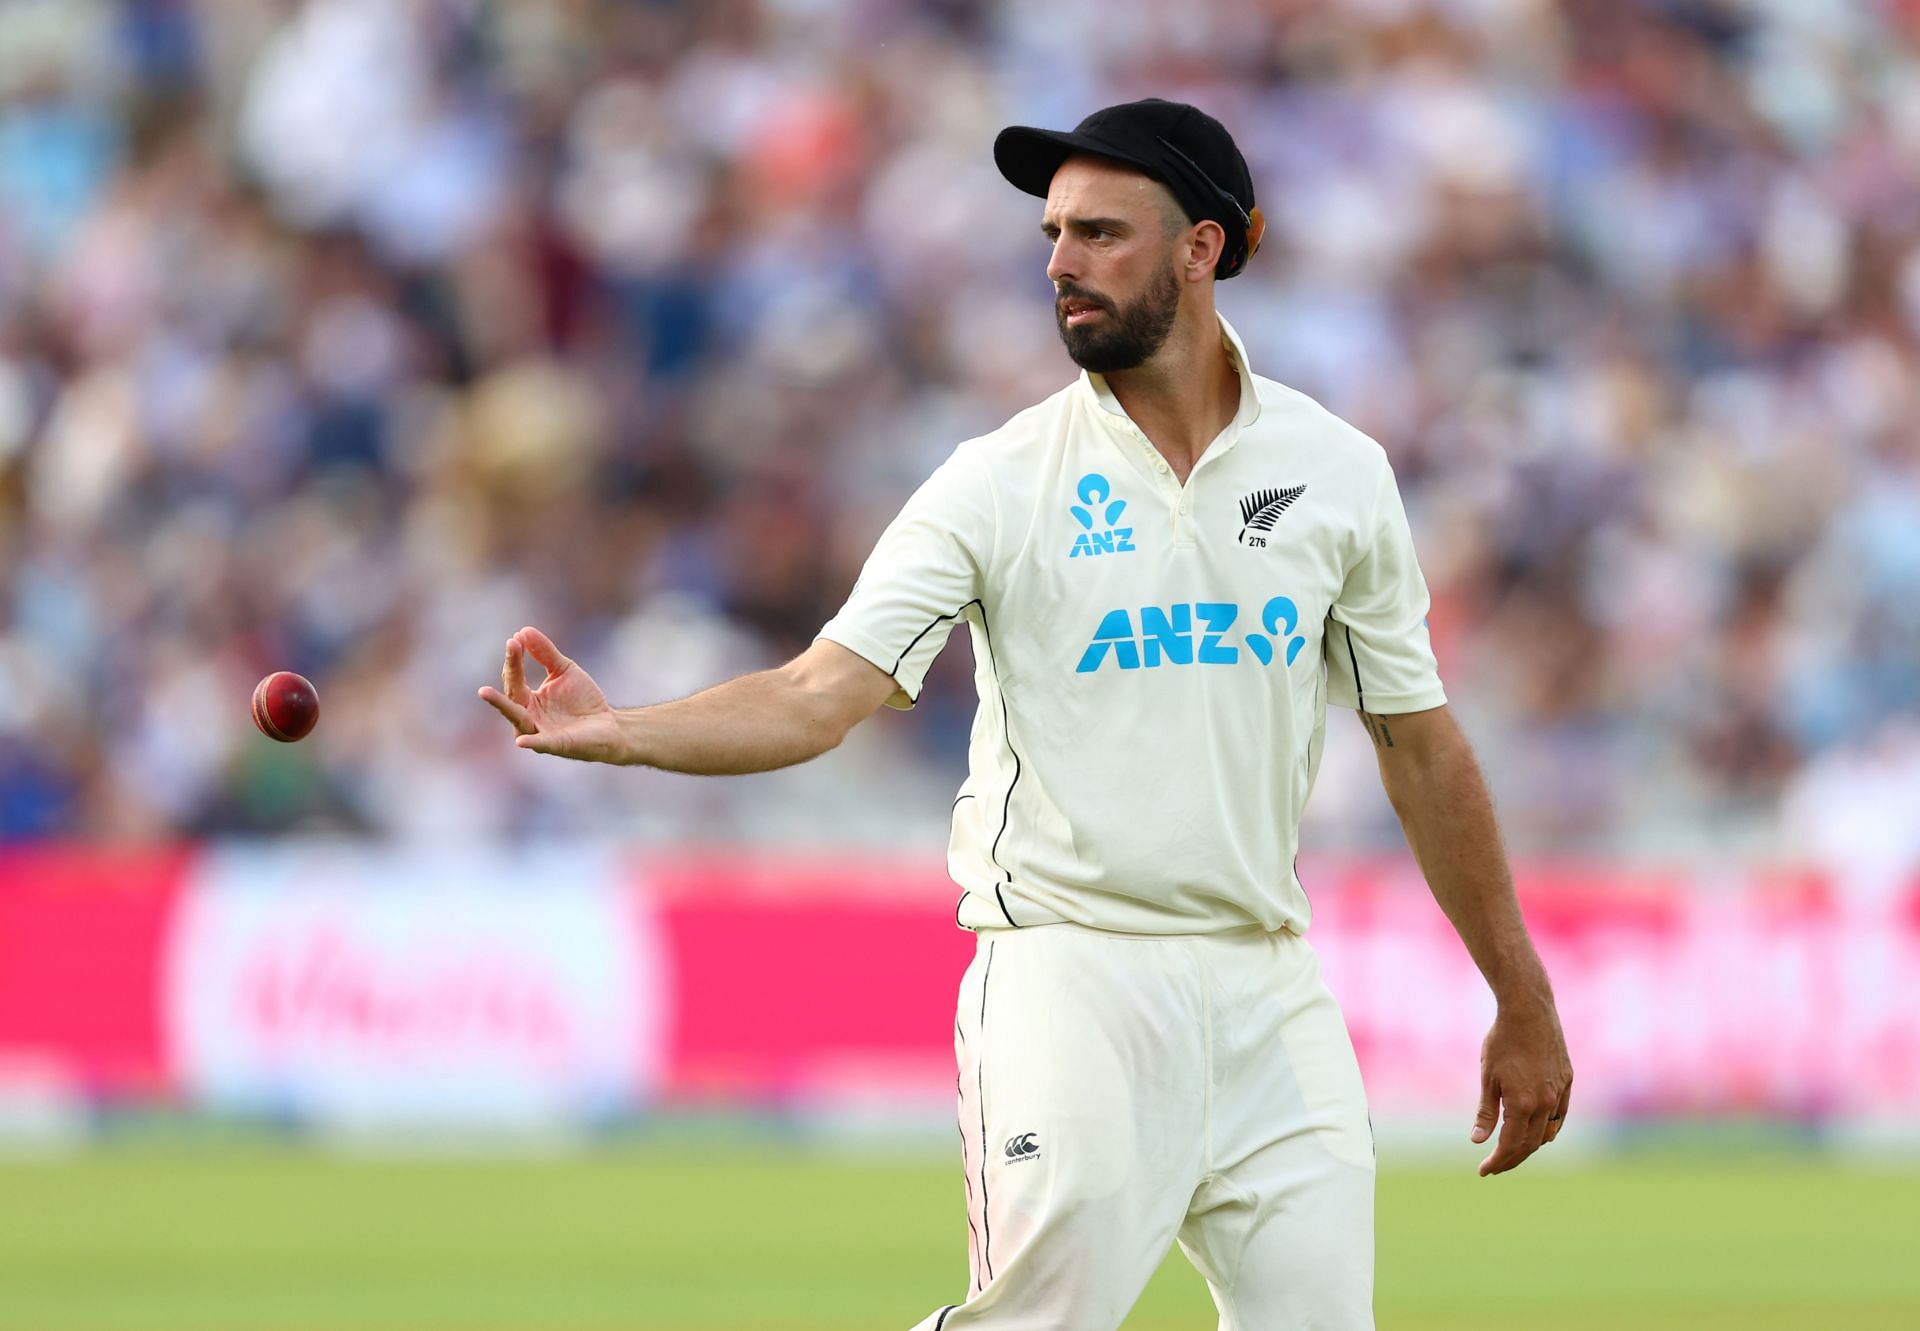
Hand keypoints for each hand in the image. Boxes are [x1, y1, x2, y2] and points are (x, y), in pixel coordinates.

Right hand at [477, 626, 625, 761]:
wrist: (609, 725)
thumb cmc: (582, 699)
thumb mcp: (563, 670)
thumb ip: (544, 653)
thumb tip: (523, 631)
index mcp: (527, 699)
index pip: (515, 677)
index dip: (514, 658)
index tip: (514, 639)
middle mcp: (528, 716)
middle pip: (512, 694)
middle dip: (511, 671)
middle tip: (511, 648)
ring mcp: (539, 731)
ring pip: (517, 718)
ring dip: (502, 705)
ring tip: (485, 692)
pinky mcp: (556, 744)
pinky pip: (540, 743)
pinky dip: (531, 741)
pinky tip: (522, 739)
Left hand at [1471, 991, 1571, 1175]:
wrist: (1530, 1011)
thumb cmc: (1502, 1041)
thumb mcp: (1488, 1076)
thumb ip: (1486, 1112)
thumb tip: (1478, 1141)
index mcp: (1523, 1104)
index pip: (1511, 1145)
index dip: (1497, 1161)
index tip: (1484, 1170)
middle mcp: (1545, 1103)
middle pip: (1530, 1145)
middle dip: (1511, 1159)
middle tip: (1494, 1166)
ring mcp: (1560, 1093)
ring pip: (1548, 1133)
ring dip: (1531, 1146)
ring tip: (1512, 1152)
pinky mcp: (1567, 1082)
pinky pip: (1560, 1115)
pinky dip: (1548, 1129)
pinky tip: (1537, 1133)